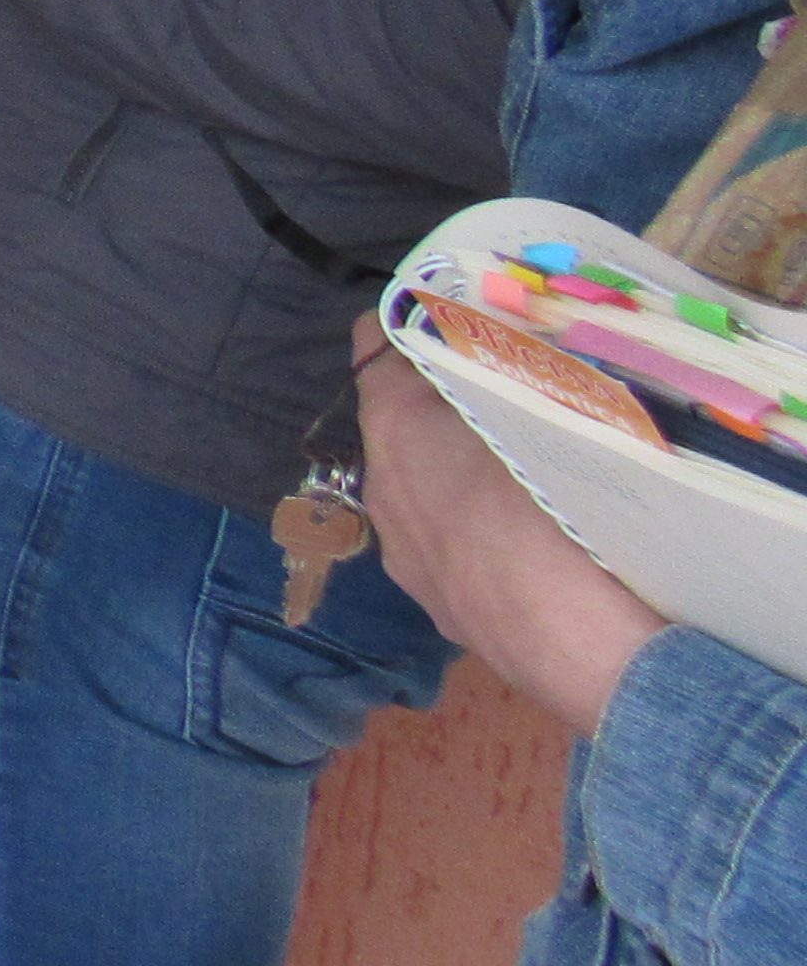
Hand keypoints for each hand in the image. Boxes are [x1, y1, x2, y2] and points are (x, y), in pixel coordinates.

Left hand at [356, 331, 663, 736]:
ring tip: (529, 467)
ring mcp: (405, 555)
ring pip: (423, 489)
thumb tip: (513, 352)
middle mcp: (381, 488)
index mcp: (394, 426)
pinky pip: (450, 546)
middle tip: (508, 390)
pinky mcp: (439, 608)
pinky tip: (532, 539)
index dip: (411, 324)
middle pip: (400, 421)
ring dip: (460, 472)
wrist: (589, 652)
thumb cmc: (565, 512)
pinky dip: (478, 532)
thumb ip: (517, 379)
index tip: (451, 313)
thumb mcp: (550, 414)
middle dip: (443, 403)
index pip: (376, 346)